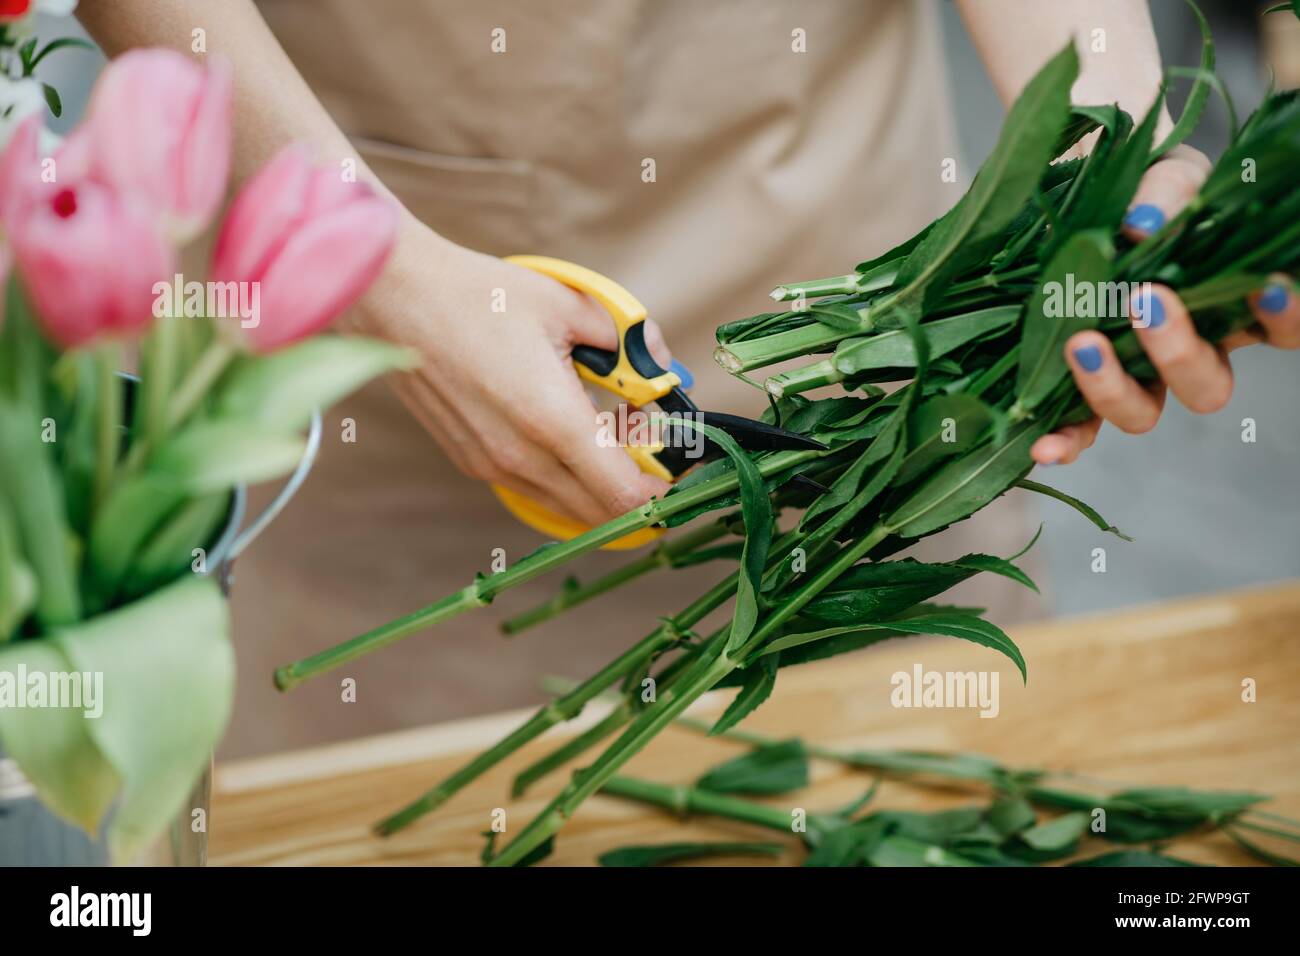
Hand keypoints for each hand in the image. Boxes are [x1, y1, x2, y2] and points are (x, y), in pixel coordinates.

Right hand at [360, 219, 673, 523]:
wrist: (395, 298)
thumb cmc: (479, 296)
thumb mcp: (568, 304)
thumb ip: (624, 339)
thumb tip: (658, 360)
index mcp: (552, 422)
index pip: (625, 495)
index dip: (662, 491)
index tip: (679, 465)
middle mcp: (520, 458)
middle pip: (601, 514)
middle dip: (636, 490)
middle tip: (650, 444)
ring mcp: (492, 466)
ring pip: (567, 506)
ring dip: (598, 485)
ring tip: (610, 432)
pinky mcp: (472, 462)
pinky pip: (535, 489)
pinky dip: (564, 477)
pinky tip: (567, 430)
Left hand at [1031, 145, 1299, 464]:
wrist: (1081, 192)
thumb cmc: (1143, 189)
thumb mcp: (1164, 177)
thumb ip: (1165, 194)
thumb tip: (1143, 225)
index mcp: (1230, 302)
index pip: (1283, 328)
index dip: (1286, 317)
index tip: (1267, 286)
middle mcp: (1190, 348)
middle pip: (1206, 384)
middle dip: (1179, 351)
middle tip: (1146, 301)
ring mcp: (1135, 373)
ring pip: (1143, 412)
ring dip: (1114, 388)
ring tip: (1084, 343)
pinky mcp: (1082, 383)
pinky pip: (1080, 428)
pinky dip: (1065, 440)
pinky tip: (1043, 447)